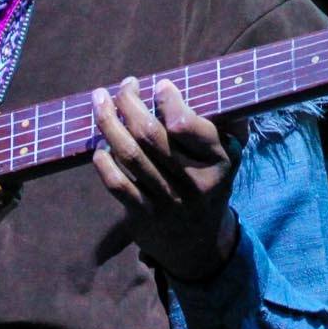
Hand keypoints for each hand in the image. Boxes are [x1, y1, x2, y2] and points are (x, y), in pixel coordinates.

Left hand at [90, 77, 239, 281]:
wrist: (199, 244)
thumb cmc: (208, 184)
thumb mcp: (227, 158)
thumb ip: (222, 124)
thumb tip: (203, 88)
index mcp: (218, 162)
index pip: (188, 126)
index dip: (169, 101)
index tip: (159, 84)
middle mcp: (192, 183)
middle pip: (151, 135)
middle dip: (130, 103)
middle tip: (124, 85)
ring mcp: (166, 201)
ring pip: (129, 155)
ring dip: (109, 123)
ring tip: (100, 99)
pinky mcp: (143, 216)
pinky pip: (117, 183)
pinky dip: (104, 161)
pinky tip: (99, 145)